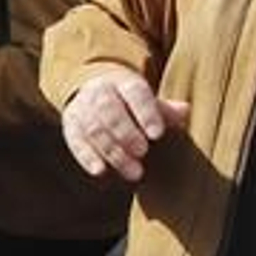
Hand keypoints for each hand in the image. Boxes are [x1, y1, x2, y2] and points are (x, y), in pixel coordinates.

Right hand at [60, 69, 188, 181]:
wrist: (94, 91)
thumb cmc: (130, 102)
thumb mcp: (147, 100)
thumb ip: (164, 109)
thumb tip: (185, 110)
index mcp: (123, 82)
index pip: (134, 93)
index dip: (145, 113)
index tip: (157, 134)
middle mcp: (99, 92)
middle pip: (109, 110)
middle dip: (125, 132)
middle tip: (142, 152)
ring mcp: (82, 108)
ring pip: (94, 128)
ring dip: (112, 151)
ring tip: (134, 172)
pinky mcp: (71, 126)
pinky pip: (76, 141)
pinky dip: (87, 157)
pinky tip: (100, 171)